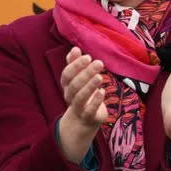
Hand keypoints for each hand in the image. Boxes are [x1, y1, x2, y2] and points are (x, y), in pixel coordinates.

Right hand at [58, 47, 107, 162]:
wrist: (82, 122)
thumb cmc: (82, 95)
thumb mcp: (78, 80)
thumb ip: (75, 65)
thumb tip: (75, 49)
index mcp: (67, 86)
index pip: (67, 75)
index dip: (75, 65)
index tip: (87, 56)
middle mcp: (70, 97)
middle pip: (74, 84)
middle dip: (86, 73)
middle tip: (99, 62)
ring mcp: (78, 108)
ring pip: (80, 97)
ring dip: (90, 86)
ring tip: (100, 76)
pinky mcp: (89, 117)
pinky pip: (90, 110)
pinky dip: (96, 101)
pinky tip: (102, 92)